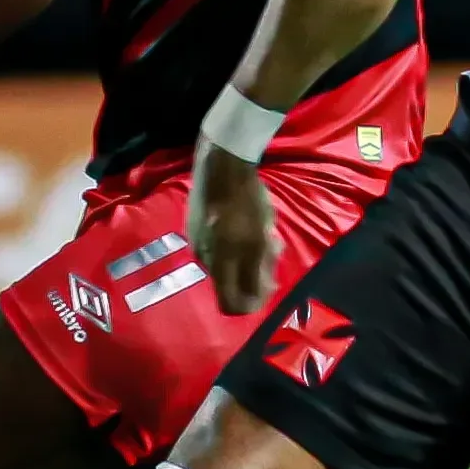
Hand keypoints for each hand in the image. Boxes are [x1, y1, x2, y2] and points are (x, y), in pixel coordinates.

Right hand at [187, 138, 282, 313]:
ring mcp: (197, 239)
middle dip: (254, 275)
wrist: (223, 164)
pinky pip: (221, 245)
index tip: (269, 285)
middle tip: (272, 252)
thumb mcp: (258, 241)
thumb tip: (260, 295)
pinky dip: (237, 243)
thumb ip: (257, 272)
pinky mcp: (197, 224)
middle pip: (231, 283)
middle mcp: (202, 257)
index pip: (230, 304)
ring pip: (228, 262)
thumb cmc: (246, 202)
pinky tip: (250, 223)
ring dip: (248, 257)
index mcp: (217, 264)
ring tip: (266, 234)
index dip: (251, 303)